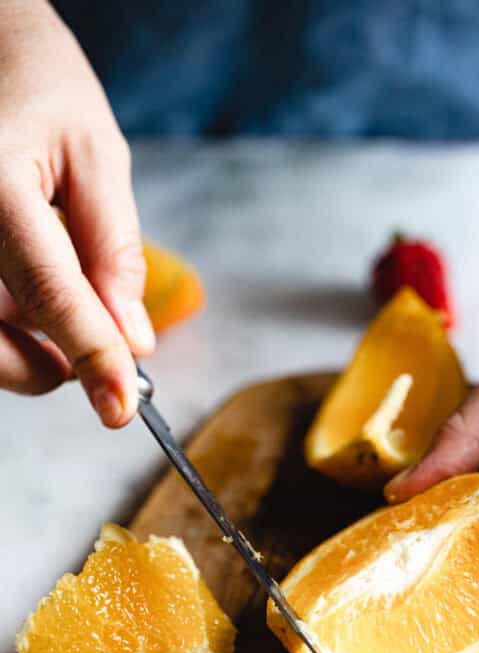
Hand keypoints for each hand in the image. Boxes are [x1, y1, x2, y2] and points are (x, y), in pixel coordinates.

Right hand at [0, 1, 153, 424]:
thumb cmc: (37, 84)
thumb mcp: (97, 154)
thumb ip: (114, 250)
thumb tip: (132, 340)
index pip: (48, 294)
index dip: (91, 358)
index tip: (121, 408)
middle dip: (49, 370)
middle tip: (104, 365)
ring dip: (27, 357)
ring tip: (77, 325)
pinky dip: (9, 330)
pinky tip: (38, 305)